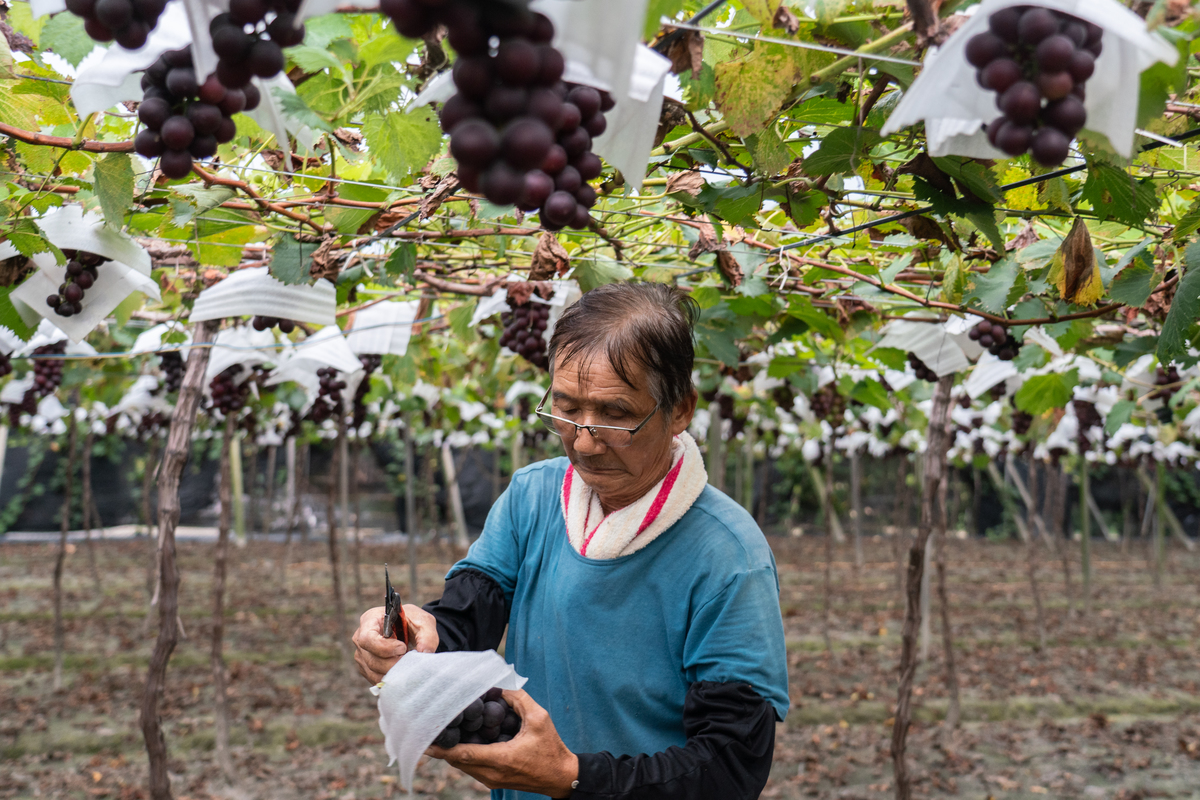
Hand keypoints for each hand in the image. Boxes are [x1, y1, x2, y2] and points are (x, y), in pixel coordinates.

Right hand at [351, 604, 438, 682]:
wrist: (410, 630)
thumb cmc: (413, 622)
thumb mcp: (424, 622)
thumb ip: (427, 635)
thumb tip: (424, 653)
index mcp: (370, 620)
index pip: (367, 639)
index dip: (384, 648)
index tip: (403, 648)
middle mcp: (360, 638)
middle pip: (371, 659)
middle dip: (393, 663)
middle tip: (409, 658)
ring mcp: (361, 655)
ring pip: (373, 672)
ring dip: (393, 672)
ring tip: (407, 663)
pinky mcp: (366, 668)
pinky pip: (375, 680)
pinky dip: (391, 679)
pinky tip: (402, 671)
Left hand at [427, 690, 578, 797]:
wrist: (561, 776)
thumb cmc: (551, 748)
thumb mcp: (539, 718)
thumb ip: (519, 700)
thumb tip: (500, 687)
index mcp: (500, 759)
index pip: (461, 754)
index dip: (440, 747)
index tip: (424, 738)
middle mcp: (491, 773)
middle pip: (457, 761)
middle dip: (443, 746)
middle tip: (430, 727)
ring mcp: (492, 780)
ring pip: (463, 766)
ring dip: (453, 751)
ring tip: (443, 731)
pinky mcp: (494, 781)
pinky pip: (472, 768)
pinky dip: (464, 755)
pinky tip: (463, 739)